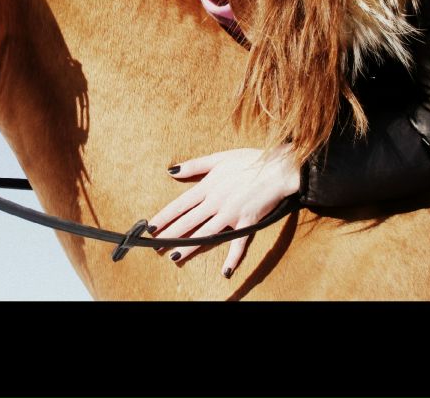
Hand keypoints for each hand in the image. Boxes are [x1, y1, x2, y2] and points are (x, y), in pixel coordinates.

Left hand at [149, 146, 300, 276]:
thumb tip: (171, 170)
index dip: (164, 217)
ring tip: (176, 257)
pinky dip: (233, 258)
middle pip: (189, 222)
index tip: (151, 227)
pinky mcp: (248, 223)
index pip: (180, 205)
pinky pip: (239, 244)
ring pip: (207, 234)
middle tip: (155, 247)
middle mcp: (216, 203)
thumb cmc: (249, 159)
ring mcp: (232, 214)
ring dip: (190, 247)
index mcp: (208, 186)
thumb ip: (195, 165)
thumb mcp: (219, 158)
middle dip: (171, 235)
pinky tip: (225, 271)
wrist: (278, 167)